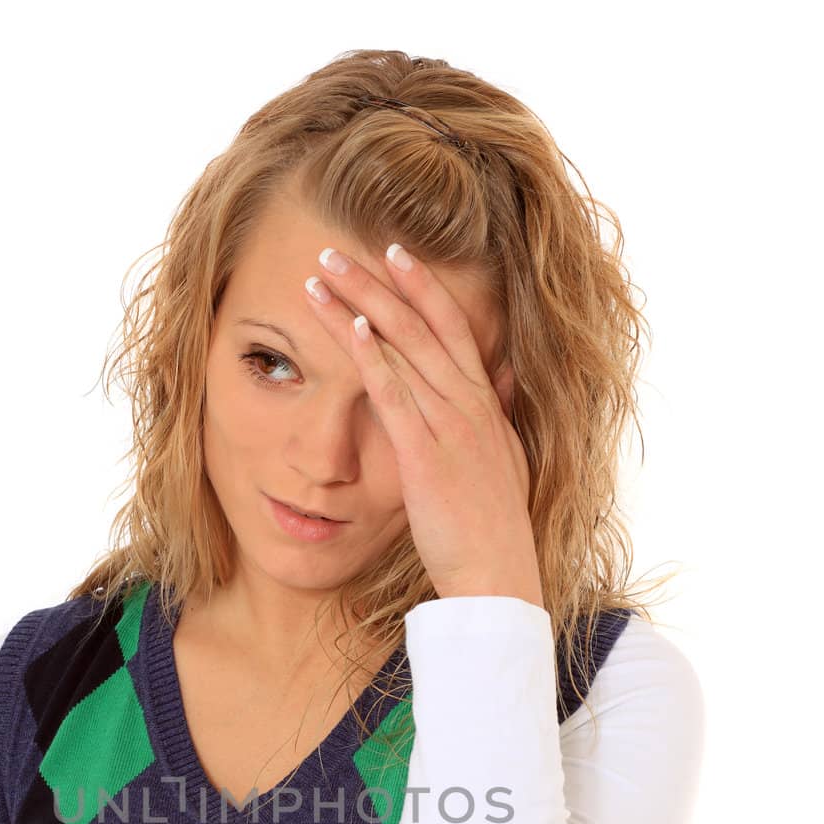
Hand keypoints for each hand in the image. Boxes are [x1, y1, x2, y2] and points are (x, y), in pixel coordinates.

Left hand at [304, 243, 543, 608]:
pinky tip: (350, 327)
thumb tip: (502, 381)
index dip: (422, 287)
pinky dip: (373, 357)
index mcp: (484, 404)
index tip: (393, 253)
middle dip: (376, 281)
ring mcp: (449, 424)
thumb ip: (496, 418)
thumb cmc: (491, 528)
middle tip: (335, 251)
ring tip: (320, 275)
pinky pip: (395, 393)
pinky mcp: (425, 453)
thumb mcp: (503, 463)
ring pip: (401, 347)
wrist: (497, 572)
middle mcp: (469, 403)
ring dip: (359, 305)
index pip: (452, 326)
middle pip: (420, 323)